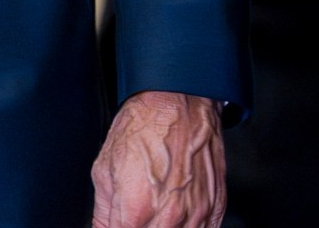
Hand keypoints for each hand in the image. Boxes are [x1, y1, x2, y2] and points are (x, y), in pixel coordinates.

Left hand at [91, 91, 224, 227]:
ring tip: (154, 214)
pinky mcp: (215, 208)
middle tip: (134, 217)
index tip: (116, 224)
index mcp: (136, 209)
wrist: (178, 102)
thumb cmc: (143, 128)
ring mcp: (197, 214)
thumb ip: (103, 213)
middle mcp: (170, 217)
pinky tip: (176, 219)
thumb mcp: (104, 169)